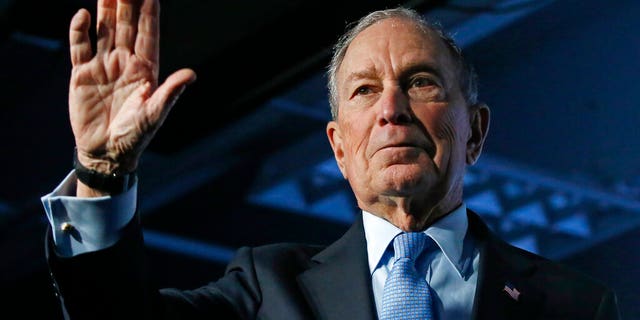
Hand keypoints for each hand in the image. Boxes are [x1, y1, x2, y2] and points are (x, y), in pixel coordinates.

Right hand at [68, 0, 195, 175]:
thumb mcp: (154, 114)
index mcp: (146, 69)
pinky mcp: (82, 73)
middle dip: (127, 2)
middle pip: (127, 25)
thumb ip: (170, 92)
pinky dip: (79, 31)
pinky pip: (80, 46)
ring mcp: (104, 65)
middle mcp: (125, 62)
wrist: (106, 153)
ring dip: (105, 9)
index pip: (148, 34)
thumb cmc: (135, 135)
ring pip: (104, 29)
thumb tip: (192, 74)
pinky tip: (81, 15)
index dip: (149, 13)